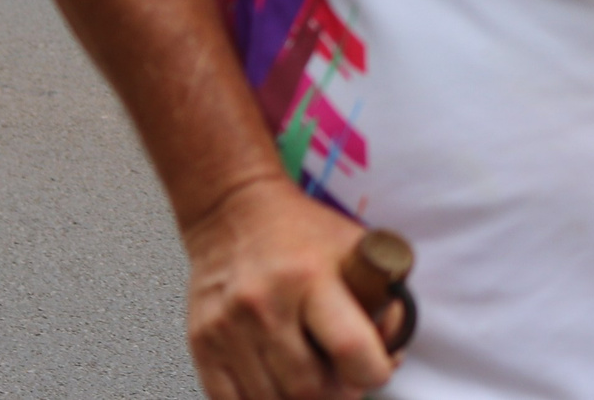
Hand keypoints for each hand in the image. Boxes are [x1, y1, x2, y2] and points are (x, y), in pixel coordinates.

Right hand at [183, 177, 400, 399]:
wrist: (232, 212)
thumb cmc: (301, 231)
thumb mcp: (355, 246)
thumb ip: (383, 297)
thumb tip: (391, 351)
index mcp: (310, 277)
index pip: (350, 348)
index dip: (374, 372)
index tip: (379, 369)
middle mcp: (265, 305)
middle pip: (309, 389)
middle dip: (339, 395)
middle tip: (346, 382)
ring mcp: (228, 329)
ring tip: (315, 382)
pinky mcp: (201, 345)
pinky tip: (279, 386)